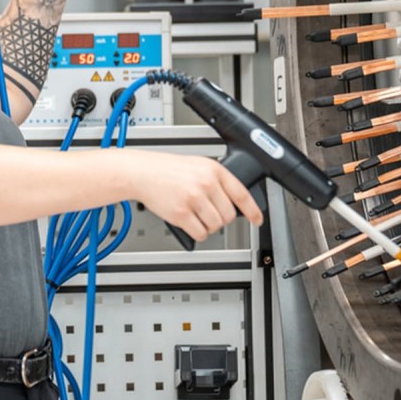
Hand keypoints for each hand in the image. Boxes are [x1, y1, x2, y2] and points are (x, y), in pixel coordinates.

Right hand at [129, 153, 263, 242]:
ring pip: (215, 226)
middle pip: (228, 215)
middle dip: (221, 218)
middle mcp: (206, 184)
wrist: (142, 172)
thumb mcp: (197, 165)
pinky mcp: (181, 214)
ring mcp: (194, 199)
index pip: (241, 193)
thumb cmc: (166, 170)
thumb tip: (231, 201)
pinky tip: (190, 223)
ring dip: (208, 226)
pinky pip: (200, 233)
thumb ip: (215, 180)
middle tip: (210, 214)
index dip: (253, 210)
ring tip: (197, 217)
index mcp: (213, 170)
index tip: (258, 219)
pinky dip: (197, 233)